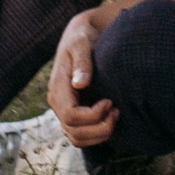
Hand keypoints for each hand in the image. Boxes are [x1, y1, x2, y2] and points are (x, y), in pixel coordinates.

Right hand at [49, 10, 115, 146]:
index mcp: (58, 88)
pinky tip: (110, 117)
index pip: (71, 116)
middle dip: (99, 128)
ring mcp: (64, 110)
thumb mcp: (81, 44)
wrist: (80, 35)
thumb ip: (82, 63)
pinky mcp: (73, 113)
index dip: (92, 115)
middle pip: (74, 132)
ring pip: (77, 139)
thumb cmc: (82, 37)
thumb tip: (80, 84)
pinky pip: (81, 135)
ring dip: (99, 134)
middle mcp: (58, 103)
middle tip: (117, 111)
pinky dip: (97, 134)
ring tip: (115, 115)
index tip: (110, 101)